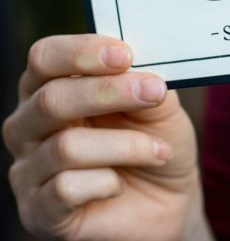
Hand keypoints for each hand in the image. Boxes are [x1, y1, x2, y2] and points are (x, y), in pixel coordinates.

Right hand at [2, 34, 211, 240]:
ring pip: (65, 147)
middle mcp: (28, 125)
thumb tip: (135, 63)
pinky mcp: (38, 212)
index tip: (125, 55)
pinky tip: (120, 183)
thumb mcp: (158, 103)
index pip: (44, 57)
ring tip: (158, 150)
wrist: (168, 198)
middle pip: (50, 99)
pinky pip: (65, 189)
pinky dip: (106, 182)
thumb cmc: (156, 138)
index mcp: (51, 85)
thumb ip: (143, 78)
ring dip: (125, 144)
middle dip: (109, 93)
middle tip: (154, 92)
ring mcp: (28, 170)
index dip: (81, 52)